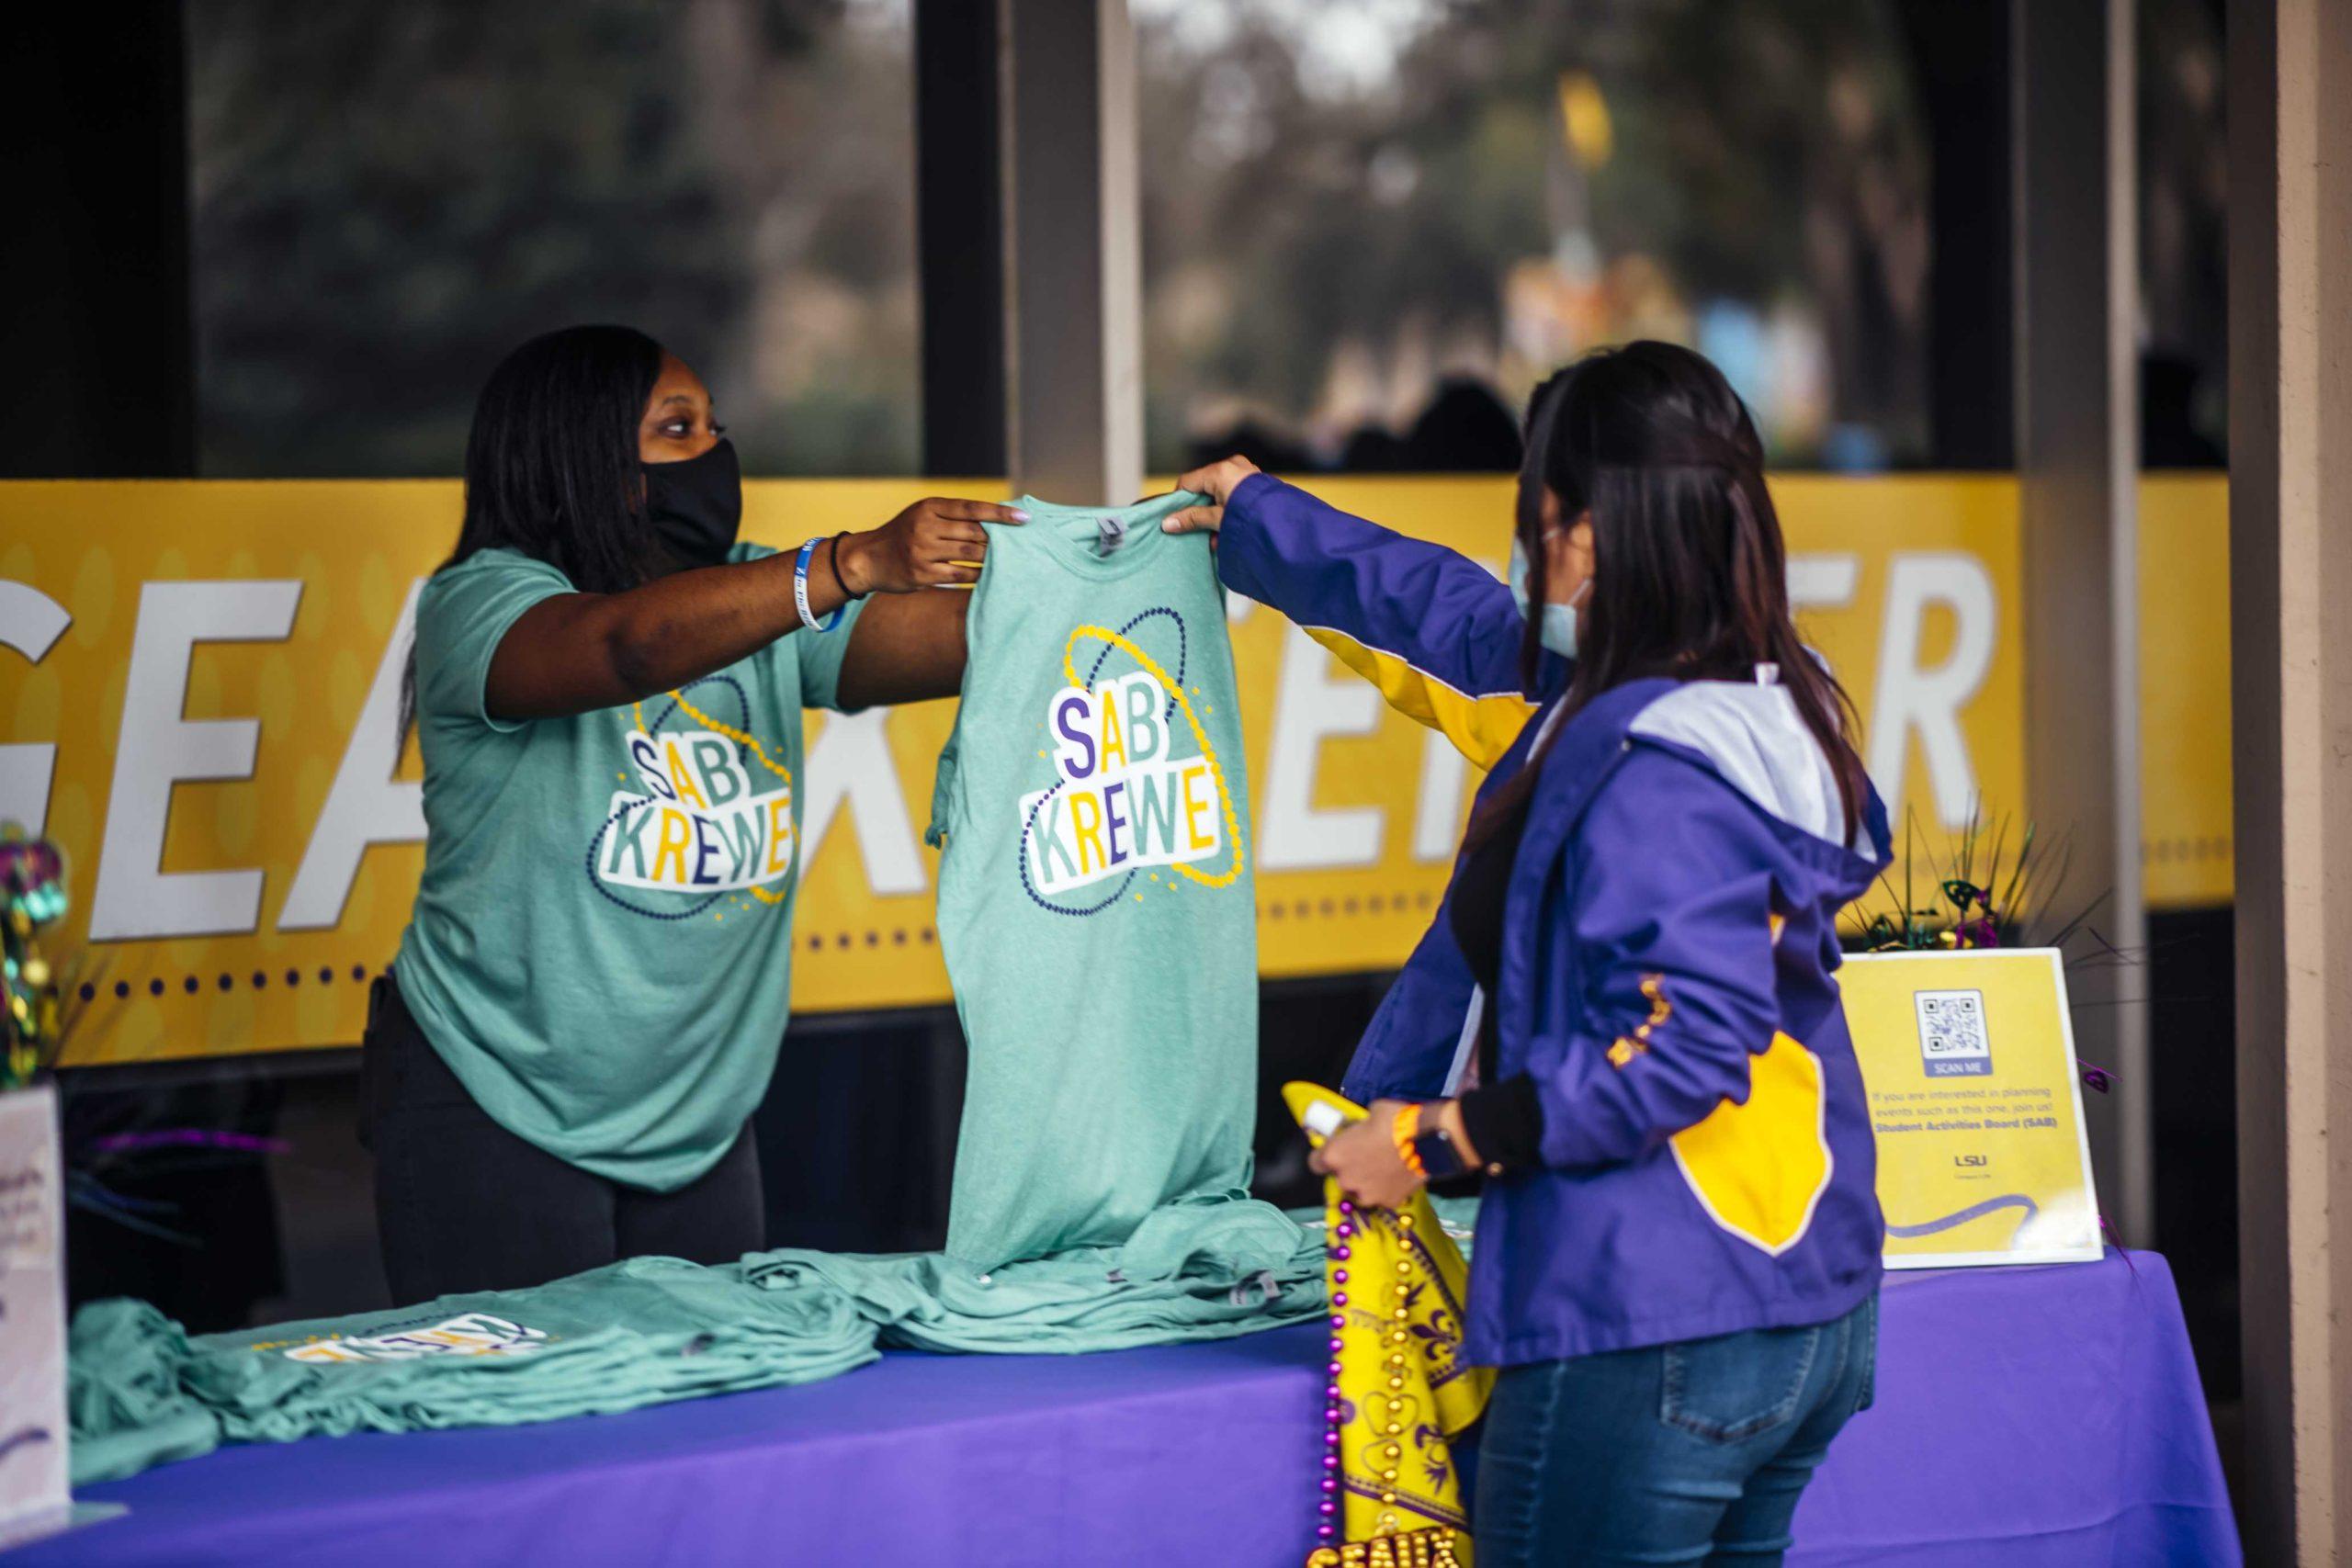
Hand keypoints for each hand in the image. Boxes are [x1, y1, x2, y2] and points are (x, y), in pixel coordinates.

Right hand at [836, 497, 1027, 594]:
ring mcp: (923, 551)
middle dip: (998, 539)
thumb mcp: (923, 515)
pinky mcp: (922, 574)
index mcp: (929, 507)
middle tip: (1019, 544)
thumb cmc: (905, 534)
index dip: (1000, 513)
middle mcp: (925, 527)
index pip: (972, 508)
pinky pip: (960, 576)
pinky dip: (978, 576)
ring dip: (991, 558)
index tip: (1024, 518)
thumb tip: (995, 520)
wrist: (869, 558)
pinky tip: (989, 575)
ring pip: (970, 554)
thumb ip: (953, 516)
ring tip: (1007, 560)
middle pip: (974, 532)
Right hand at [1162, 455, 1260, 534]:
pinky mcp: (1256, 482)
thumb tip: (1167, 523)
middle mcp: (1233, 466)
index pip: (1187, 482)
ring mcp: (1246, 472)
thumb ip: (1193, 519)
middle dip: (1200, 510)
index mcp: (1220, 471)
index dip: (1179, 501)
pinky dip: (1228, 508)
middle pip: (1204, 486)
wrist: (1287, 525)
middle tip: (1199, 530)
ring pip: (1219, 491)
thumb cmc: (1250, 519)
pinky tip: (1230, 528)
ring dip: (1214, 513)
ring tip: (1217, 535)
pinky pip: (1233, 492)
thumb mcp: (1218, 519)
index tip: (1177, 520)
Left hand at [1309, 1098, 1423, 1209]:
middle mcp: (1346, 1179)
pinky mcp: (1388, 1202)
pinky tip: (1398, 1176)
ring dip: (1367, 1182)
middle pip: (1341, 1178)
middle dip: (1351, 1169)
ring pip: (1361, 1191)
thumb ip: (1359, 1127)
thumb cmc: (1394, 1121)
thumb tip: (1362, 1128)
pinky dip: (1388, 1189)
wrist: (1425, 1140)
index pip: (1315, 1163)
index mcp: (1335, 1155)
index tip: (1335, 1152)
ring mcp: (1367, 1194)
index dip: (1324, 1157)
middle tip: (1367, 1157)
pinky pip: (1383, 1196)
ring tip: (1384, 1169)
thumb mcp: (1370, 1113)